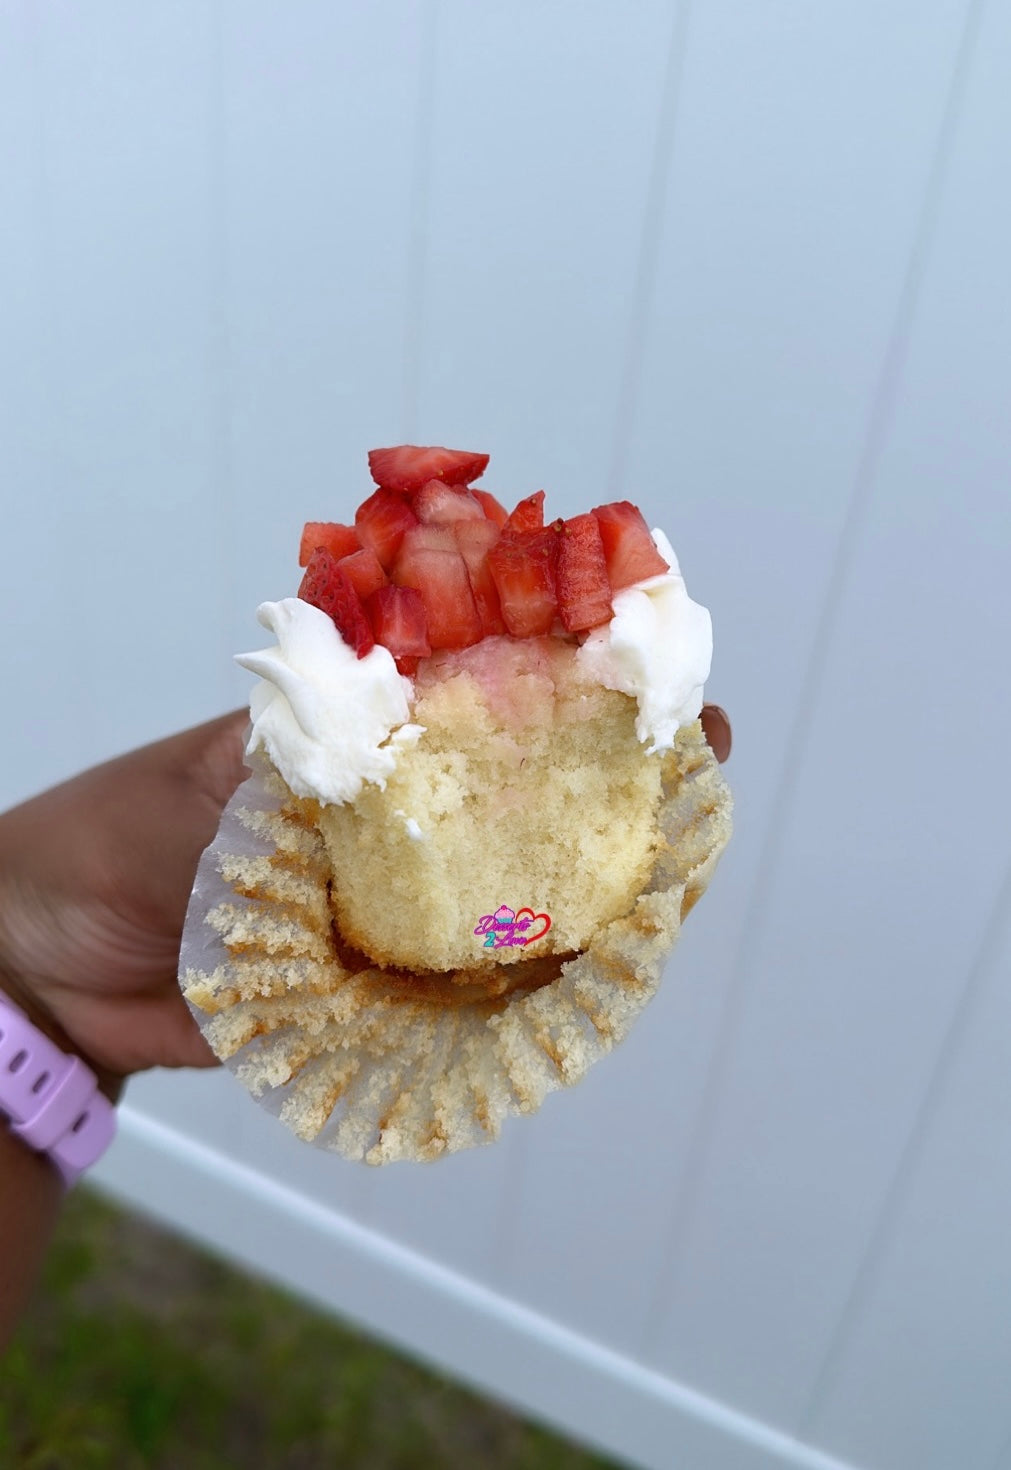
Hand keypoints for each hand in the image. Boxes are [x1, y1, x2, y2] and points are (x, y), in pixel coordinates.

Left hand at [0, 701, 728, 1092]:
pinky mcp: (389, 1000)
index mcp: (361, 753)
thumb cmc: (109, 844)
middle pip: (537, 811)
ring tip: (675, 887)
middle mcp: (399, 830)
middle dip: (626, 799)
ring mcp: (403, 917)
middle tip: (698, 795)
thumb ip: (295, 767)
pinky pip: (483, 998)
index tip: (658, 688)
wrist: (47, 972)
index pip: (490, 710)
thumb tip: (391, 729)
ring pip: (530, 908)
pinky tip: (601, 977)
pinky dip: (544, 992)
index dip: (578, 697)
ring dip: (606, 898)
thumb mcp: (201, 784)